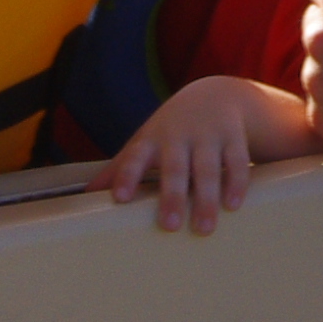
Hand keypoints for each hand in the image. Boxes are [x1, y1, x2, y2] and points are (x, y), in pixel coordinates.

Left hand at [103, 78, 263, 235]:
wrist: (218, 94)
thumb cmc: (172, 128)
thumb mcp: (146, 141)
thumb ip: (120, 167)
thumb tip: (87, 193)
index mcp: (152, 139)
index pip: (135, 157)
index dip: (127, 176)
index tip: (120, 198)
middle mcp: (179, 135)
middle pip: (175, 167)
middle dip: (172, 196)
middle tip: (169, 225)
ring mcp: (208, 135)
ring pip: (207, 168)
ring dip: (206, 198)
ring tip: (203, 228)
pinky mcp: (233, 137)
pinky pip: (236, 161)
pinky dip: (235, 183)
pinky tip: (233, 205)